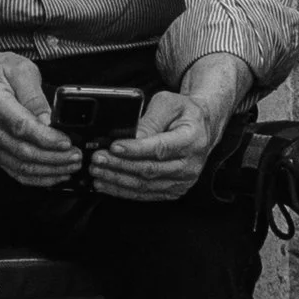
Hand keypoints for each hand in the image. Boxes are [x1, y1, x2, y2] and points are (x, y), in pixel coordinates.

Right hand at [0, 46, 84, 189]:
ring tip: (71, 166)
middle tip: (76, 156)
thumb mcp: (21, 69)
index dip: (45, 138)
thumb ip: (34, 95)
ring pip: (21, 166)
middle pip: (23, 151)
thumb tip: (48, 119)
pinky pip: (15, 171)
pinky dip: (37, 177)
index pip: (21, 127)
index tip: (66, 142)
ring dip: (49, 170)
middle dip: (54, 158)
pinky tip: (55, 174)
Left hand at [91, 58, 244, 204]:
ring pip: (145, 185)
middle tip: (98, 159)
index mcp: (192, 139)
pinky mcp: (174, 190)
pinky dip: (123, 191)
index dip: (135, 149)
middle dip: (119, 165)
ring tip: (97, 172)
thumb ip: (150, 119)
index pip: (160, 148)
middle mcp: (190, 164)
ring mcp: (183, 180)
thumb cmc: (184, 114)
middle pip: (150, 169)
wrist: (201, 128)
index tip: (114, 146)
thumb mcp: (169, 104)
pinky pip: (145, 194)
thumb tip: (129, 137)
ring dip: (117, 180)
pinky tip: (107, 184)